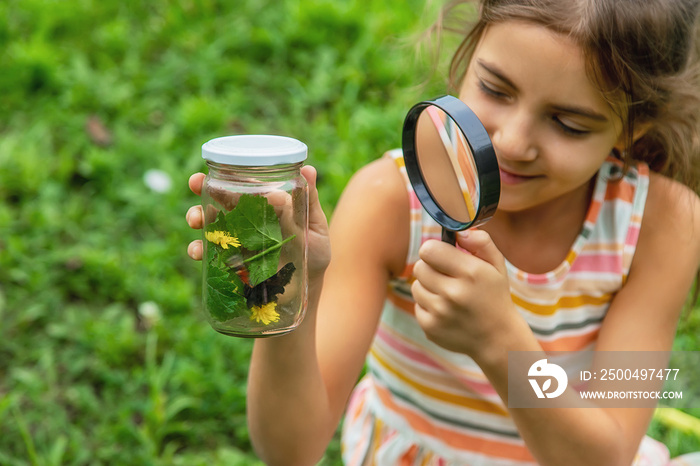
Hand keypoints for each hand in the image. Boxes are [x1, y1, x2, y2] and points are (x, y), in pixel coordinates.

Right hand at [185, 166, 330, 281]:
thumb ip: (309, 201)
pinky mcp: (230, 265)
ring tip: (196, 220)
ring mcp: (236, 243)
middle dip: (203, 189)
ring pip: (208, 224)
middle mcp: (246, 222)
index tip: (216, 167)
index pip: (244, 185)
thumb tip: (308, 169)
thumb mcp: (315, 228)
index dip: (228, 174)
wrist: (306, 292)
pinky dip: (199, 250)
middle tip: (196, 184)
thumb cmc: (313, 257)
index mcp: (265, 207)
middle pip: (220, 200)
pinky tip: (198, 251)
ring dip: (196, 216)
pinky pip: (208, 255)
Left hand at [410, 229, 519, 355]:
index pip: (429, 250)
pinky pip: (417, 306)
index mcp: (471, 272)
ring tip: (447, 294)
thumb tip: (460, 233)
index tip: (442, 256)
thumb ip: (481, 242)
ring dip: (428, 287)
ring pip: (416, 286)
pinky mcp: (431, 328)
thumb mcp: (497, 266)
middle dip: (431, 268)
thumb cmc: (494, 296)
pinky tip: (445, 310)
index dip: (434, 250)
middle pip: (420, 267)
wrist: (498, 339)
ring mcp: (441, 312)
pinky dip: (428, 306)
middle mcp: (454, 293)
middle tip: (446, 276)